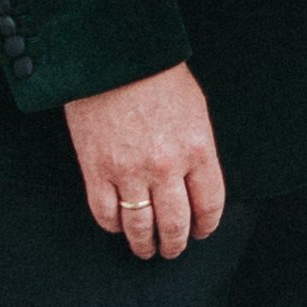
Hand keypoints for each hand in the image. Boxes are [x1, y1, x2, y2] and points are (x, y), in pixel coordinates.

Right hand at [67, 64, 225, 259]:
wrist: (111, 56)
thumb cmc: (155, 75)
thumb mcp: (194, 109)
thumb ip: (197, 148)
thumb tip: (196, 180)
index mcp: (197, 149)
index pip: (209, 204)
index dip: (206, 226)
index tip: (201, 232)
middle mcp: (166, 166)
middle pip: (176, 223)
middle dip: (176, 243)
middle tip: (172, 249)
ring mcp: (129, 172)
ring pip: (140, 227)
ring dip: (145, 244)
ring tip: (146, 249)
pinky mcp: (96, 170)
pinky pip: (105, 213)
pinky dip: (113, 226)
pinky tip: (118, 227)